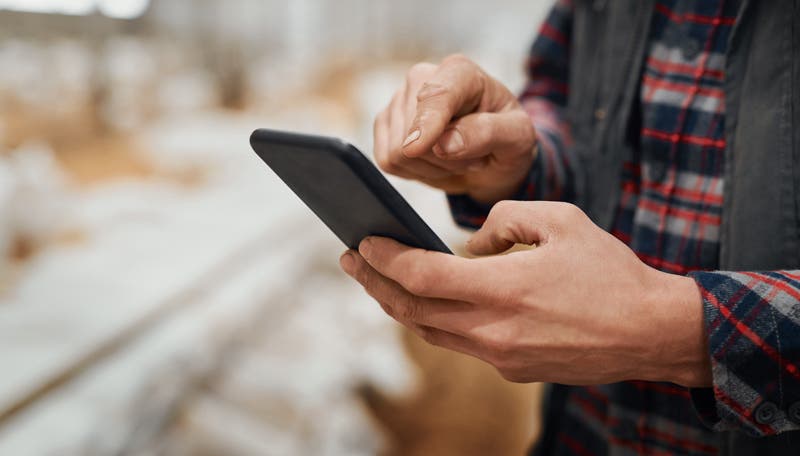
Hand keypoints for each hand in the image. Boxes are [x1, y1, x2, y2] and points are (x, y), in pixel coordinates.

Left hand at [339, 201, 711, 386]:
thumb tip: (469, 245)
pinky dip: (434, 319)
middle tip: (351, 258)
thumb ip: (503, 221)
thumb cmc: (609, 272)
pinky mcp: (512, 368)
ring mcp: (500, 356)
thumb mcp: (559, 220)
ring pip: (430, 330)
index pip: (420, 276)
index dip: (384, 258)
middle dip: (374, 282)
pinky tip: (428, 300)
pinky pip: (458, 342)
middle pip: (412, 309)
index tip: (361, 240)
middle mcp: (493, 330)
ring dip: (398, 304)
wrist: (650, 332)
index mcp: (503, 288)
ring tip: (379, 278)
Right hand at [374, 54, 536, 203]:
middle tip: (472, 156)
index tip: (416, 147)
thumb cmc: (507, 138)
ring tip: (456, 157)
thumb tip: (444, 143)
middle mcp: (422, 77)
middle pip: (413, 133)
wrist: (493, 154)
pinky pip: (387, 161)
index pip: (437, 96)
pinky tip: (436, 162)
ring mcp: (398, 101)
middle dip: (445, 158)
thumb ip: (487, 133)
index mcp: (459, 72)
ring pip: (398, 152)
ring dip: (432, 167)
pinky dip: (414, 172)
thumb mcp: (517, 137)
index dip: (426, 122)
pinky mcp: (384, 125)